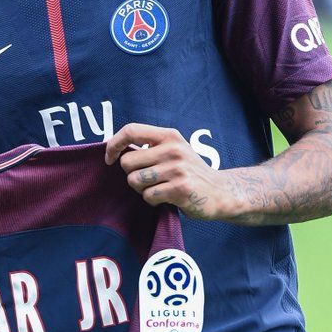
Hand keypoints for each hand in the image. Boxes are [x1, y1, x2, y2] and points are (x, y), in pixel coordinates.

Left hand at [105, 123, 234, 220]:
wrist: (221, 192)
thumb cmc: (190, 171)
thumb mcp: (175, 149)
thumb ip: (150, 147)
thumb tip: (113, 149)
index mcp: (169, 135)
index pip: (131, 130)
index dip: (113, 144)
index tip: (109, 158)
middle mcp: (173, 149)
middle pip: (127, 162)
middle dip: (132, 175)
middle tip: (149, 179)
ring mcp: (177, 169)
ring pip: (134, 181)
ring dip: (142, 189)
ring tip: (159, 188)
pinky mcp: (180, 189)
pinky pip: (148, 196)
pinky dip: (153, 201)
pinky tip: (168, 198)